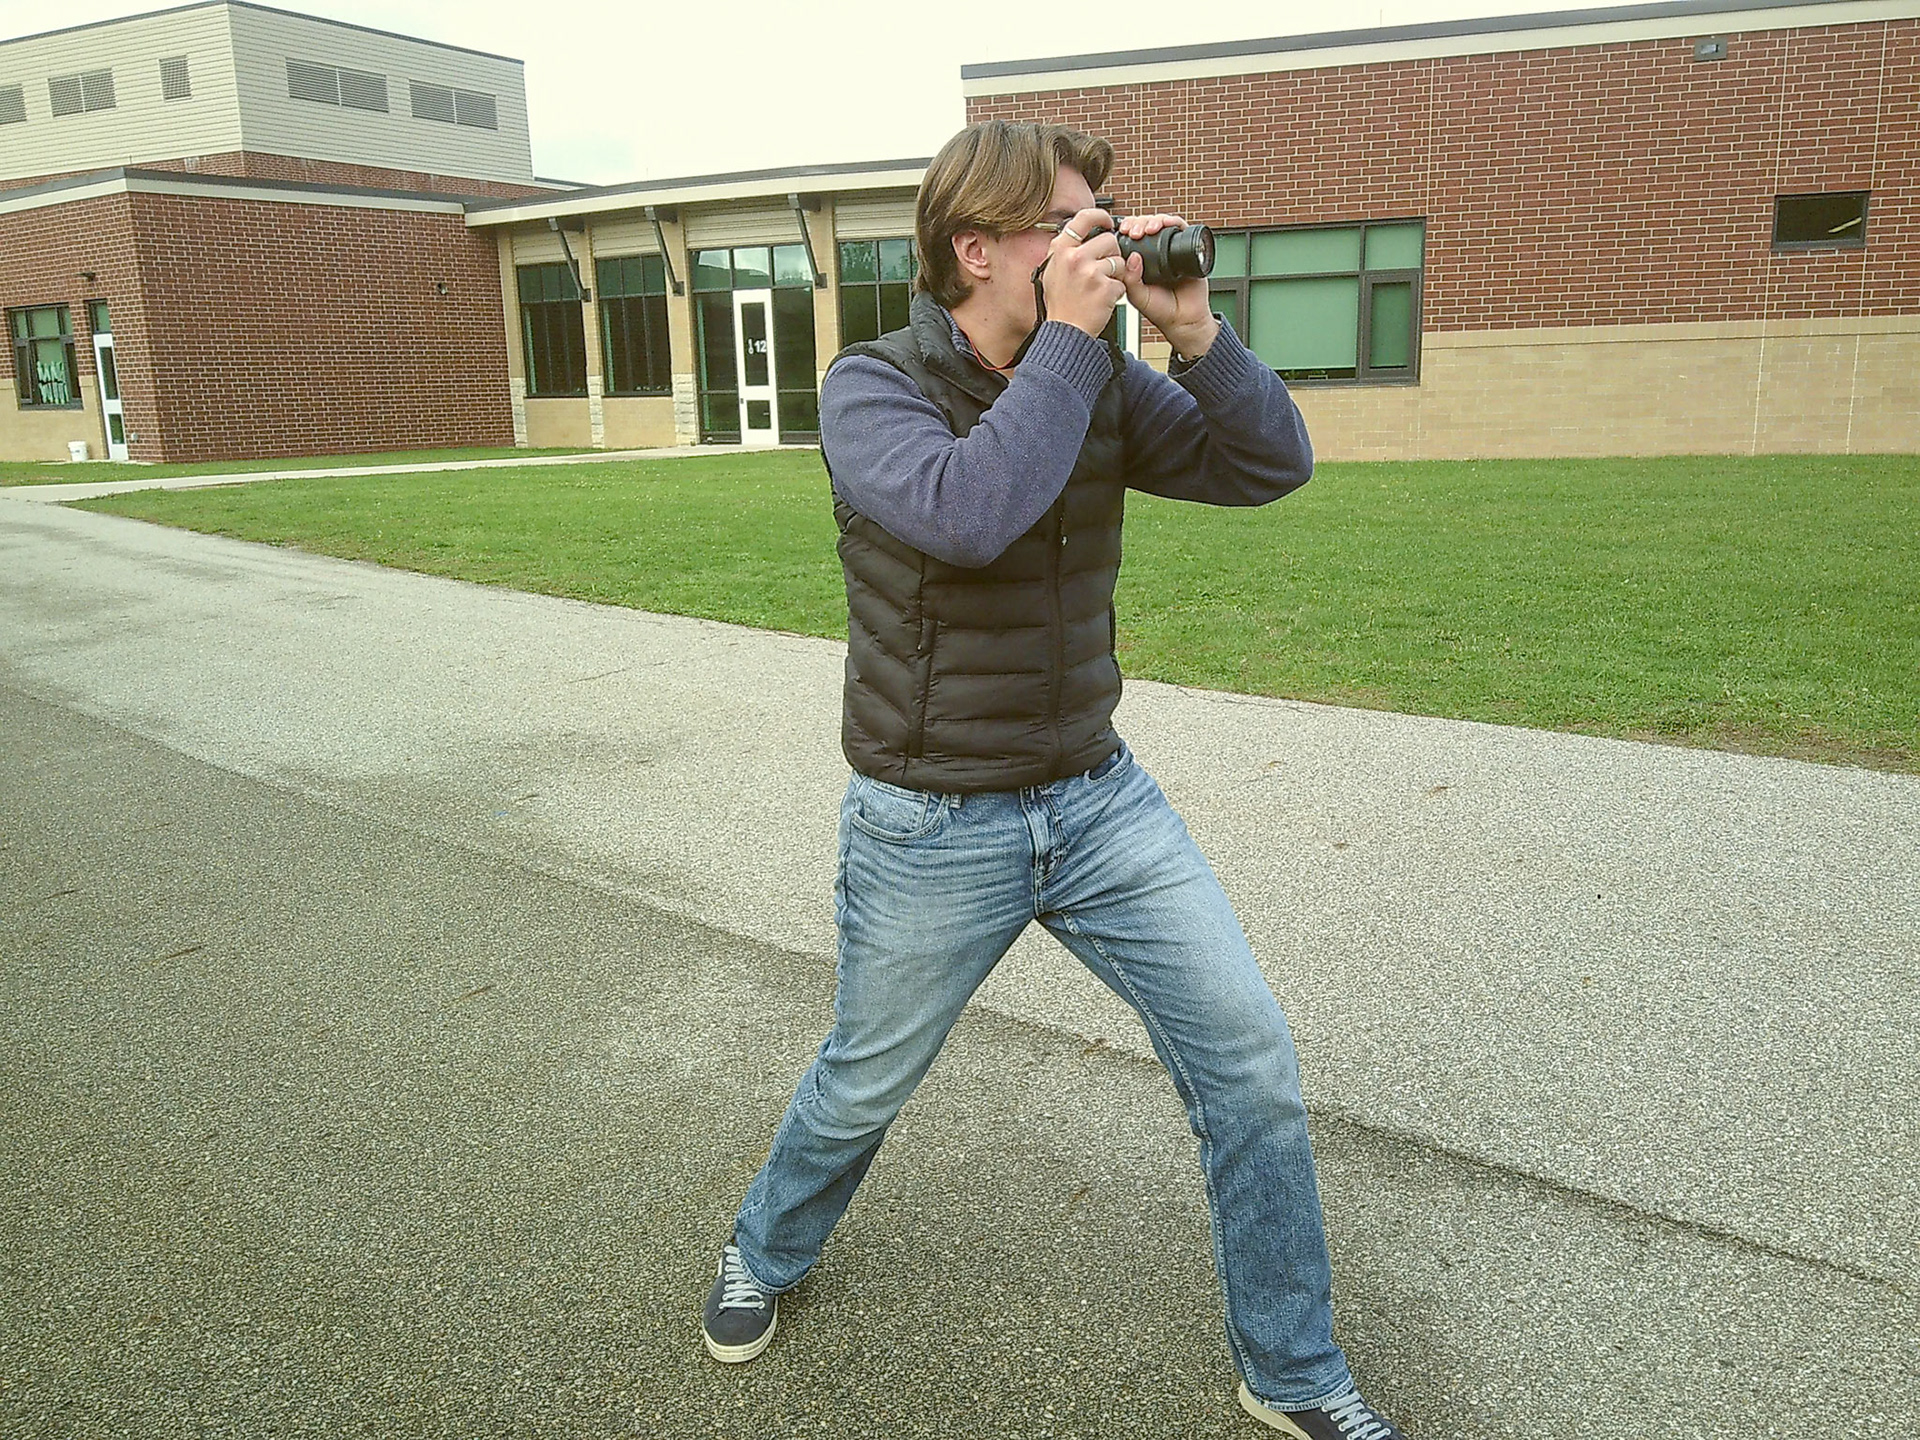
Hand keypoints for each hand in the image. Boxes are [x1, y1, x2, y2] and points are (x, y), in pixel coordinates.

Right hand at [1040, 207, 1126, 338]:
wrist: (1066, 332)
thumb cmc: (1061, 305)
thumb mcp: (1053, 271)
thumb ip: (1066, 251)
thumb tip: (1082, 233)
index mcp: (1060, 249)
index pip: (1084, 217)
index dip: (1101, 217)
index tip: (1108, 223)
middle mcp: (1073, 257)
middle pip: (1109, 240)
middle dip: (1112, 254)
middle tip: (1104, 270)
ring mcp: (1089, 272)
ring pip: (1119, 260)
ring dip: (1117, 274)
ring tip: (1102, 287)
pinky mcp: (1104, 287)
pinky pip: (1123, 281)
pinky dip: (1118, 291)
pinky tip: (1104, 299)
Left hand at [1116, 213, 1219, 359]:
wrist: (1185, 319)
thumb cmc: (1161, 310)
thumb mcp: (1138, 297)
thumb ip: (1131, 280)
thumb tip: (1132, 256)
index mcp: (1139, 262)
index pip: (1131, 237)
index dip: (1126, 230)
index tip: (1121, 231)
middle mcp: (1155, 253)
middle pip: (1145, 226)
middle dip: (1138, 222)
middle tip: (1133, 230)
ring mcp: (1171, 250)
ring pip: (1161, 224)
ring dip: (1153, 220)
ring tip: (1148, 229)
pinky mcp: (1187, 249)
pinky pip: (1181, 229)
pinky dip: (1172, 222)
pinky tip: (1165, 226)